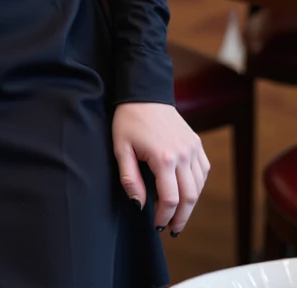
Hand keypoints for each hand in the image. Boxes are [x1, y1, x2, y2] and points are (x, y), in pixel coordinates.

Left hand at [112, 102, 209, 234]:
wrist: (144, 94)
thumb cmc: (129, 120)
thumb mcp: (121, 149)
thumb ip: (129, 179)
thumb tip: (139, 205)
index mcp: (164, 157)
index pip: (170, 199)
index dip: (164, 217)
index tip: (157, 226)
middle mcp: (183, 154)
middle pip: (189, 197)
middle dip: (181, 218)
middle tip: (172, 229)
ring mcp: (193, 148)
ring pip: (199, 187)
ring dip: (190, 205)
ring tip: (178, 215)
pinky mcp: (197, 143)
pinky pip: (203, 171)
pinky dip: (197, 186)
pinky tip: (187, 192)